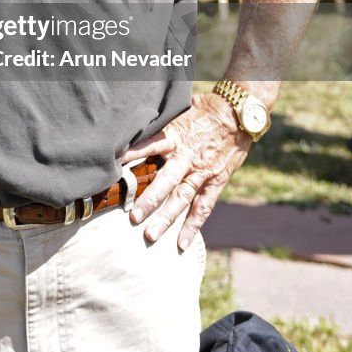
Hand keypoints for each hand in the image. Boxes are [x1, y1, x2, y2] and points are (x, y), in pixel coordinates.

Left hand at [121, 93, 250, 250]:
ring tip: (150, 235)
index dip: (132, 155)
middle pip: (165, 181)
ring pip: (182, 198)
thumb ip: (162, 123)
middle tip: (132, 216)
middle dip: (148, 200)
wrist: (237, 113)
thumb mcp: (180, 111)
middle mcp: (186, 157)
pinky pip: (203, 207)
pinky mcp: (216, 181)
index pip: (149, 146)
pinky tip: (181, 242)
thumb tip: (137, 122)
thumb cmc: (205, 108)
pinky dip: (193, 226)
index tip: (114, 167)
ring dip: (166, 218)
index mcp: (175, 136)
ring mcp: (201, 171)